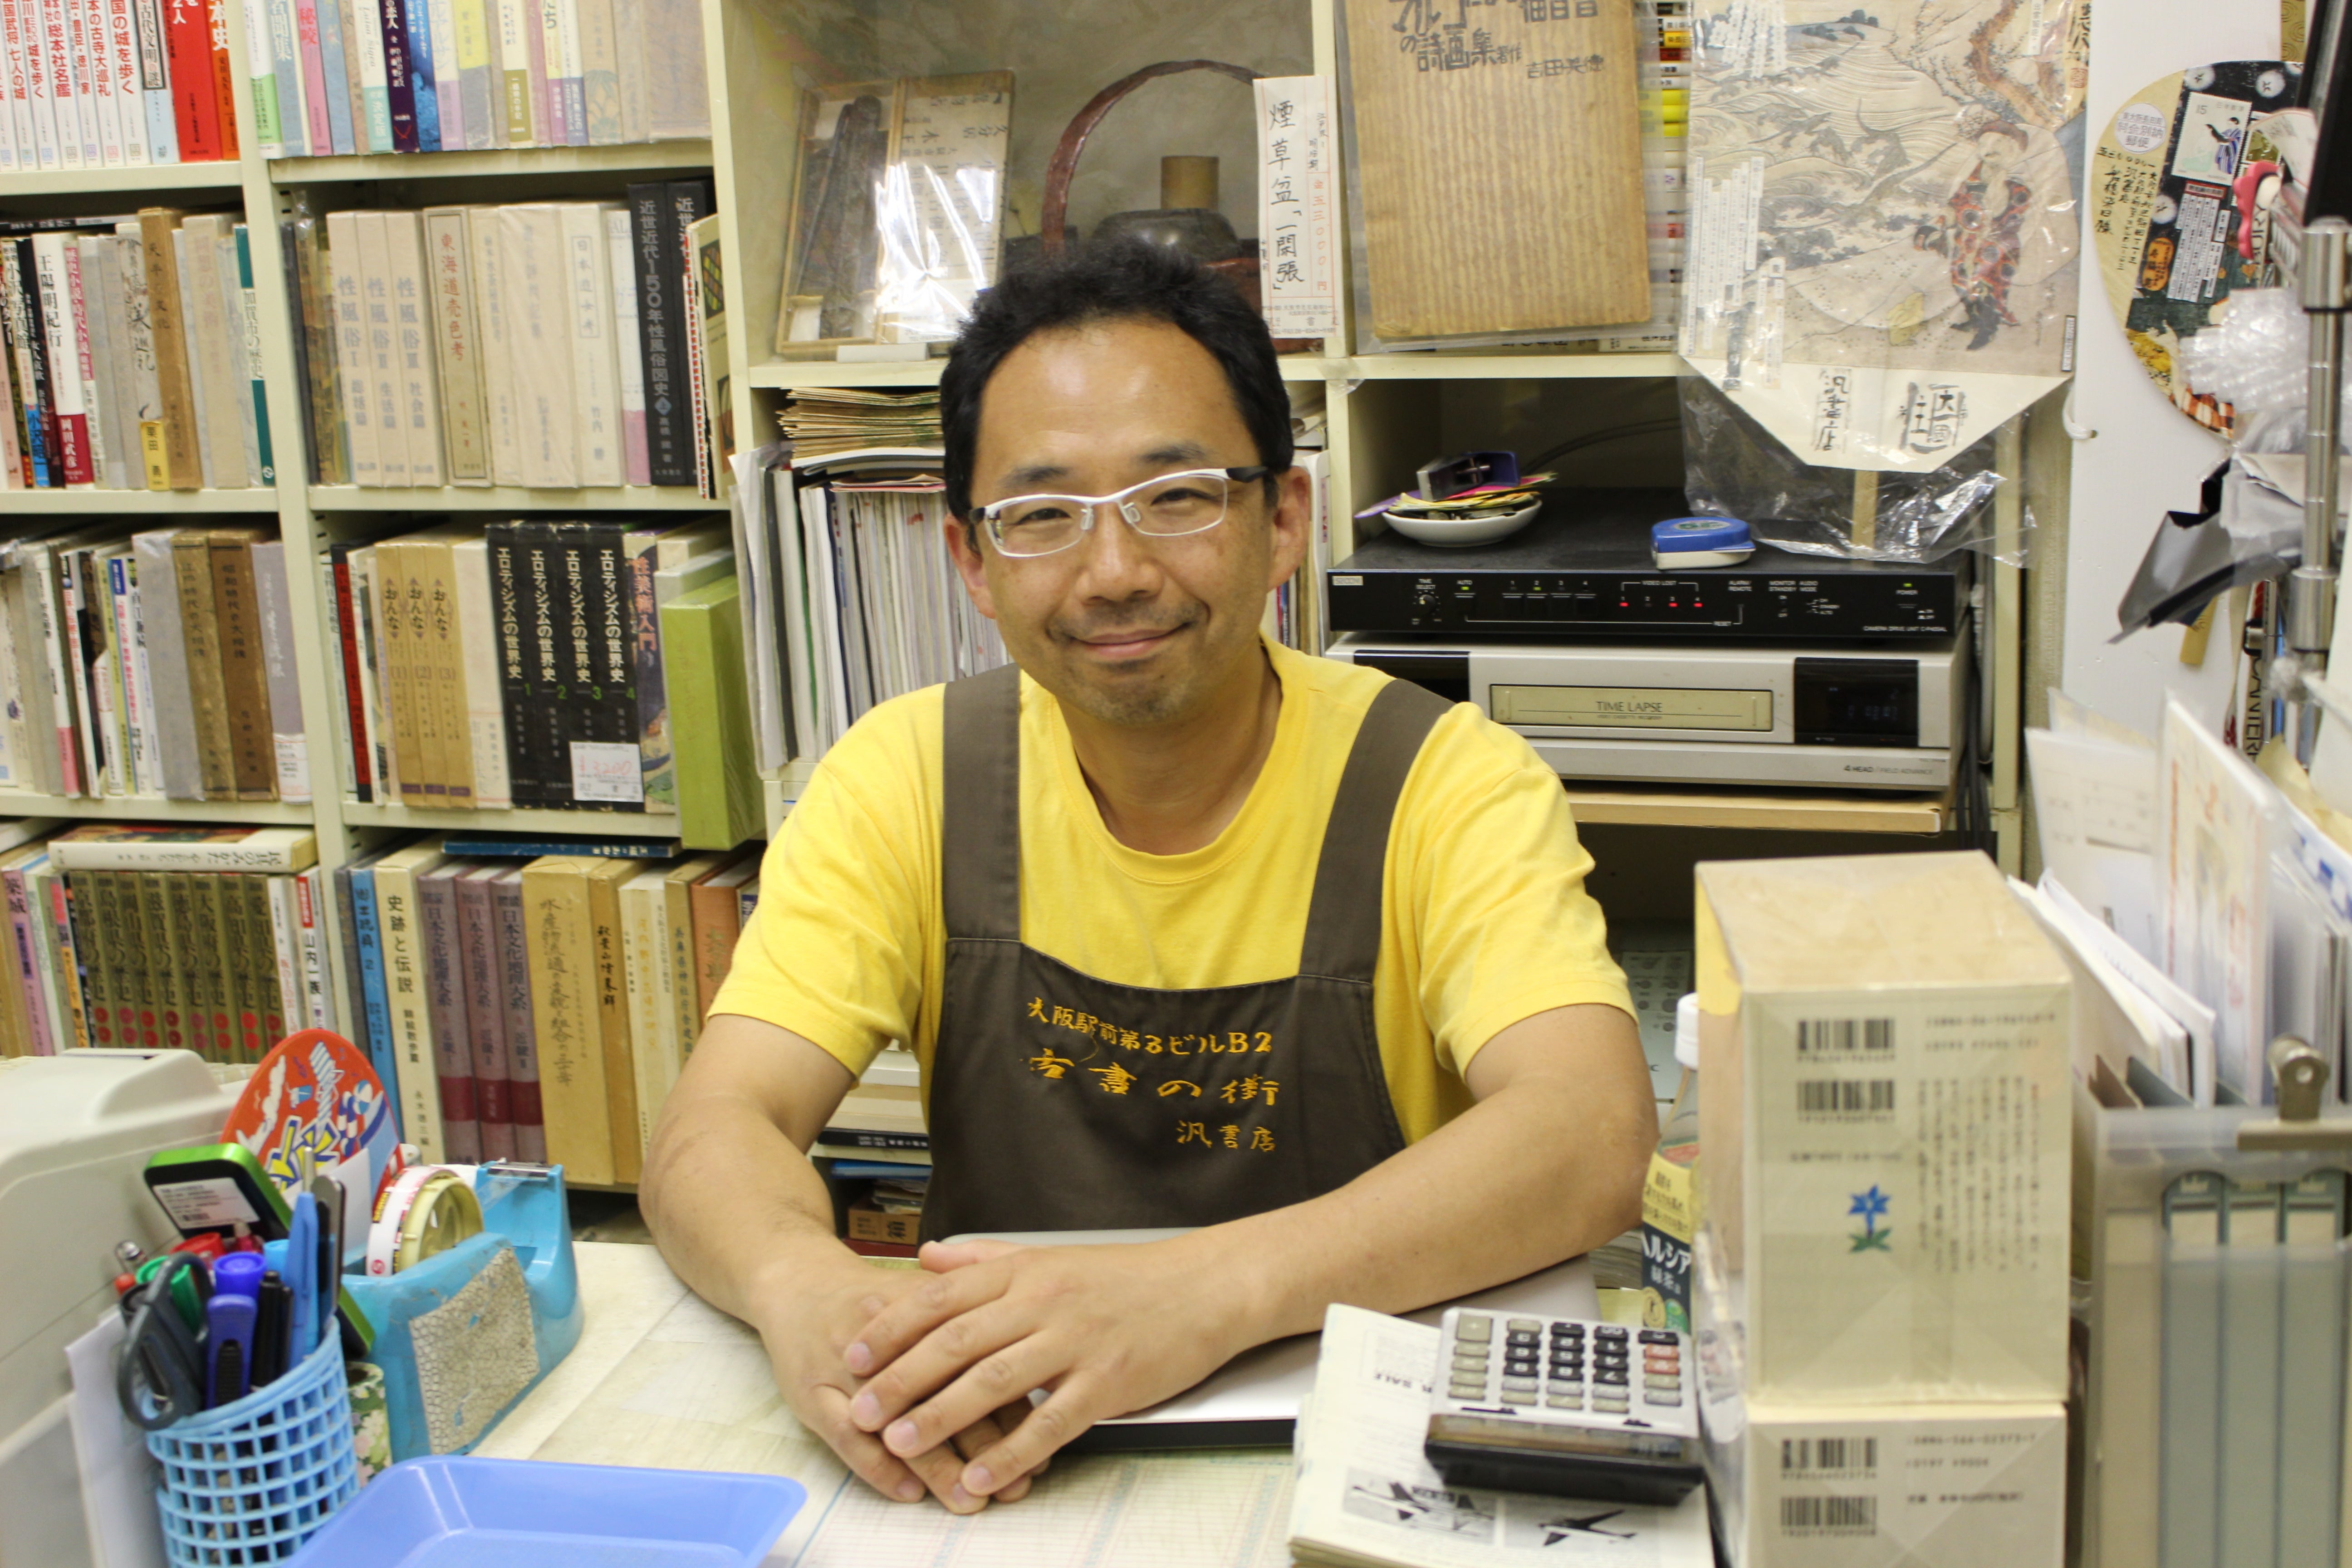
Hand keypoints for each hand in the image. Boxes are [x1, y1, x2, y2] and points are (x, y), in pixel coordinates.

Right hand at [748, 1258, 1042, 1512]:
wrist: (800, 1281)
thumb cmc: (877, 1299)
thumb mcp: (928, 1298)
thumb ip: (977, 1327)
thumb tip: (1032, 1368)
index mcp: (927, 1311)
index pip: (978, 1363)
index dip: (1010, 1409)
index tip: (1039, 1445)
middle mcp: (890, 1339)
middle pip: (942, 1397)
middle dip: (981, 1446)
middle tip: (1011, 1486)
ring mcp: (847, 1366)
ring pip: (898, 1422)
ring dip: (936, 1467)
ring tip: (968, 1499)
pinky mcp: (812, 1390)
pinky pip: (847, 1438)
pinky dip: (879, 1469)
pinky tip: (908, 1492)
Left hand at [841, 1235, 1260, 1498]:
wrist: (1202, 1287)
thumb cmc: (1124, 1276)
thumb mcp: (1048, 1255)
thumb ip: (984, 1259)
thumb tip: (926, 1257)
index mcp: (1023, 1271)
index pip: (942, 1298)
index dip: (892, 1328)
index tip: (852, 1356)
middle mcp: (1043, 1302)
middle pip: (957, 1341)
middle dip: (901, 1379)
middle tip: (860, 1410)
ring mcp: (1075, 1342)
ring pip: (995, 1382)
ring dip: (942, 1417)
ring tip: (902, 1445)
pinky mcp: (1107, 1382)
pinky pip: (1050, 1422)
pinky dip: (1010, 1452)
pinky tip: (979, 1477)